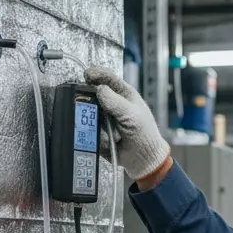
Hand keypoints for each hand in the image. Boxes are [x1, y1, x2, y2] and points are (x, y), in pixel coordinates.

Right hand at [84, 66, 169, 180]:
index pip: (107, 78)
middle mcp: (112, 103)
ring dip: (90, 116)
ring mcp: (104, 117)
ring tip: (101, 125)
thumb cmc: (145, 135)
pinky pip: (89, 127)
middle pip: (93, 93)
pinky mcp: (98, 130)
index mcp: (124, 94)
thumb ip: (115, 102)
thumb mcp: (132, 115)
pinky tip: (101, 136)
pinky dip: (92, 131)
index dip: (97, 74)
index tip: (87, 75)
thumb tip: (99, 89)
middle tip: (88, 102)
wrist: (143, 159)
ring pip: (88, 110)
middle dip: (88, 97)